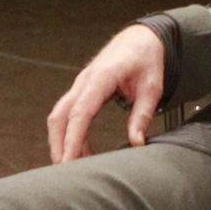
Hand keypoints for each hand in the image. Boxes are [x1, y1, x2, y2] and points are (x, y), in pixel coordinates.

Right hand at [45, 24, 168, 162]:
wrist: (142, 38)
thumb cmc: (148, 59)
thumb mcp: (152, 87)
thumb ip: (143, 115)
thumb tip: (137, 143)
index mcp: (101, 78)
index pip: (79, 113)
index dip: (72, 139)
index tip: (68, 161)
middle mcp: (84, 81)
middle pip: (59, 116)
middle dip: (58, 144)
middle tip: (63, 171)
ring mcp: (81, 85)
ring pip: (60, 116)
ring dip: (62, 140)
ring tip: (73, 166)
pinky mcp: (83, 90)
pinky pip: (70, 114)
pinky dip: (71, 133)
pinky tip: (82, 150)